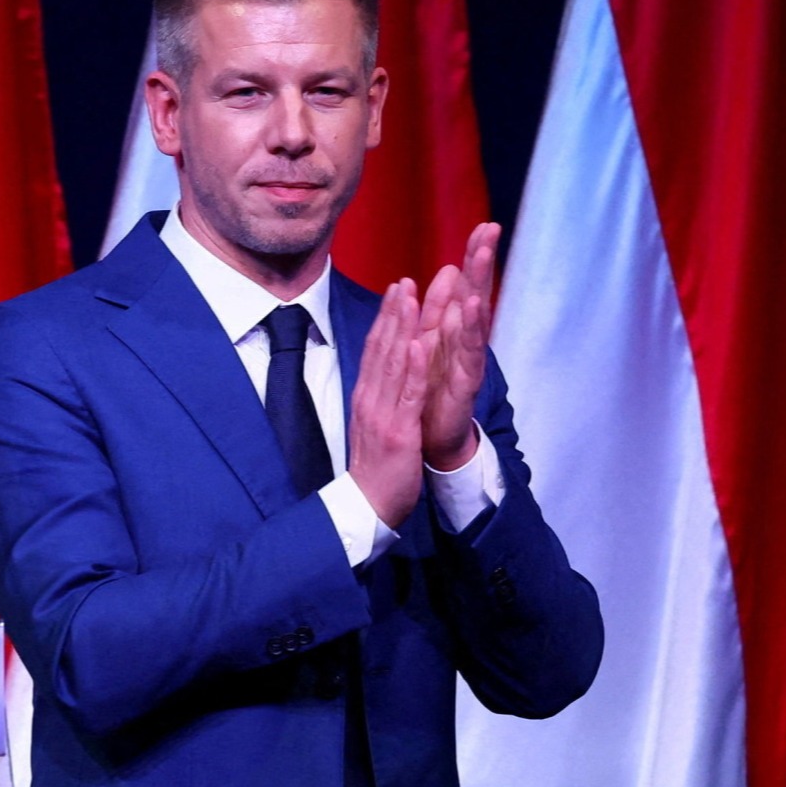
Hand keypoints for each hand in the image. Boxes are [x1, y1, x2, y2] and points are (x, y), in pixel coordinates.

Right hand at [348, 280, 433, 527]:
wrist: (367, 506)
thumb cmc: (375, 468)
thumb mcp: (373, 425)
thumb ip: (378, 397)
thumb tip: (383, 374)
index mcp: (366, 397)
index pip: (375, 350)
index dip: (385, 318)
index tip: (396, 289)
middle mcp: (370, 399)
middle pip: (381, 349)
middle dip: (393, 313)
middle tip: (403, 280)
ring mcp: (382, 414)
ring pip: (392, 364)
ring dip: (402, 329)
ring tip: (410, 298)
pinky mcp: (398, 432)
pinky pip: (407, 395)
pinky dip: (412, 368)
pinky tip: (418, 345)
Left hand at [419, 223, 498, 470]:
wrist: (430, 440)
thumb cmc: (430, 392)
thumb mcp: (430, 344)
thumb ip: (439, 311)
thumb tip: (450, 271)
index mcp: (450, 332)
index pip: (464, 287)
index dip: (473, 258)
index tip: (483, 226)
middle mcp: (463, 343)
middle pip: (475, 294)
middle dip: (482, 263)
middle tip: (490, 230)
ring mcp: (467, 361)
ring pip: (475, 318)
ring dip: (478, 287)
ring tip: (482, 259)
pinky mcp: (464, 383)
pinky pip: (468, 353)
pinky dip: (469, 329)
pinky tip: (471, 307)